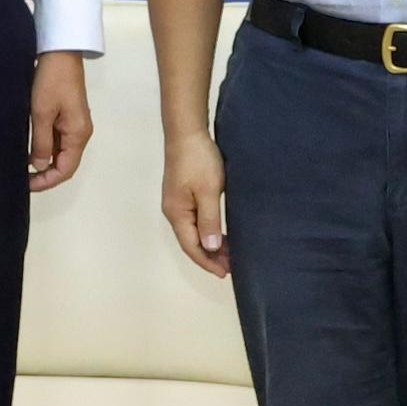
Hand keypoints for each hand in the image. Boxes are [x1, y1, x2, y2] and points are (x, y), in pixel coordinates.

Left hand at [25, 51, 92, 191]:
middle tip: (23, 178)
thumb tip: (39, 166)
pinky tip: (31, 149)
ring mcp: (75, 124)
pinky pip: (59, 140)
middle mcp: (80, 133)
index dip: (47, 181)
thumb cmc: (51, 80)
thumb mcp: (41, 113)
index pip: (66, 170)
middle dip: (46, 175)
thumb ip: (41, 143)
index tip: (27, 184)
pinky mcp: (68, 116)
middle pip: (65, 164)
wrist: (60, 52)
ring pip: (61, 153)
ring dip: (45, 162)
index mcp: (79, 134)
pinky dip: (46, 148)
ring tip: (24, 167)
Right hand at [161, 124, 228, 277]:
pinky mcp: (183, 194)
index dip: (208, 262)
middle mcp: (174, 211)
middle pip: (192, 242)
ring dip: (210, 244)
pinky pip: (196, 220)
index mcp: (177, 214)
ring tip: (230, 253)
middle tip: (232, 266)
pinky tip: (220, 233)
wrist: (187, 133)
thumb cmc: (198, 161)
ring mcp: (177, 203)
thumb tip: (209, 248)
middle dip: (211, 256)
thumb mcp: (208, 192)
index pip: (192, 247)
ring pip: (194, 232)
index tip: (225, 273)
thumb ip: (209, 220)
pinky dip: (208, 230)